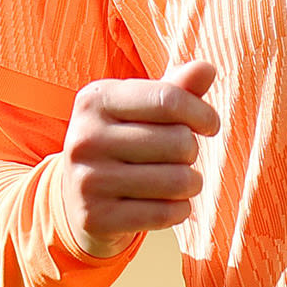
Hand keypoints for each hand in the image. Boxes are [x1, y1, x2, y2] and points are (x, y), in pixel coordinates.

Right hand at [58, 59, 221, 258]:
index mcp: (96, 99)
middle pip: (178, 142)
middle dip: (191, 152)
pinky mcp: (95, 217)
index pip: (168, 99)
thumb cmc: (122, 144)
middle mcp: (84, 137)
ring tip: (178, 181)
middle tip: (178, 158)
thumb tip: (207, 68)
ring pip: (177, 181)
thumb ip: (175, 89)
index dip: (202, 113)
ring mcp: (87, 180)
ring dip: (191, 183)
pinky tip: (169, 205)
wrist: (76, 200)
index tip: (210, 125)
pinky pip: (165, 214)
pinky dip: (180, 210)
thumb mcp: (141, 110)